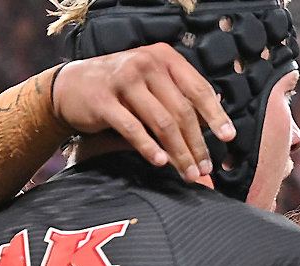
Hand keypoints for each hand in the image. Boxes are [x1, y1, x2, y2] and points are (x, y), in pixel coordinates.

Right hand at [52, 43, 235, 181]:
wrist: (71, 86)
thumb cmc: (120, 88)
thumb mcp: (152, 82)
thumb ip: (181, 94)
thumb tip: (217, 114)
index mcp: (164, 57)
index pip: (198, 88)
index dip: (215, 115)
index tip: (228, 138)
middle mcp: (146, 64)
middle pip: (182, 110)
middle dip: (197, 144)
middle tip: (205, 168)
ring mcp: (123, 80)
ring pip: (162, 122)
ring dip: (179, 152)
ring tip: (189, 173)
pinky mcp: (104, 100)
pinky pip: (133, 128)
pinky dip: (149, 148)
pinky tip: (161, 163)